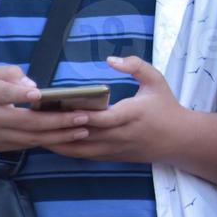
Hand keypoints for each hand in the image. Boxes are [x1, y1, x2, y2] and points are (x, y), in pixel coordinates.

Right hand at [0, 65, 91, 151]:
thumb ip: (10, 75)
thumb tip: (33, 88)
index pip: (4, 95)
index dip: (20, 95)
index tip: (37, 94)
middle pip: (27, 122)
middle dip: (58, 120)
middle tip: (83, 116)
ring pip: (31, 138)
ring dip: (59, 135)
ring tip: (83, 129)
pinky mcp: (0, 147)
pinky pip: (27, 145)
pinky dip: (48, 142)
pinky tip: (68, 138)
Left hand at [49, 56, 185, 163]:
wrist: (180, 139)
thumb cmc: (166, 107)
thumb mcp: (157, 81)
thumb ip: (136, 66)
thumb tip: (111, 59)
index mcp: (132, 114)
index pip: (103, 118)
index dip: (81, 115)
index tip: (60, 107)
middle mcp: (120, 134)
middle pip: (84, 134)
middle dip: (60, 127)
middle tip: (36, 117)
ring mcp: (114, 148)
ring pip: (79, 149)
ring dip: (58, 141)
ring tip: (37, 130)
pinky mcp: (111, 157)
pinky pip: (83, 155)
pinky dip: (66, 149)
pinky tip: (51, 140)